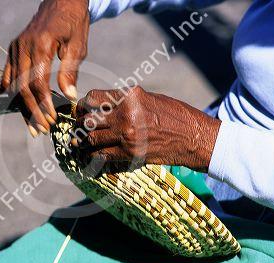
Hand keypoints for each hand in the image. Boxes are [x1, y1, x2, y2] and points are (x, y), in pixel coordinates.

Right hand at [1, 0, 89, 136]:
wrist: (60, 1)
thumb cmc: (73, 23)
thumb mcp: (78, 45)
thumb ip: (70, 71)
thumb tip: (69, 97)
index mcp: (41, 45)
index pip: (37, 82)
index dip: (43, 104)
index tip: (52, 120)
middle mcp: (23, 47)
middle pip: (21, 87)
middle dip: (32, 111)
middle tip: (42, 130)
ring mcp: (15, 48)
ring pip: (13, 85)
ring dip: (21, 108)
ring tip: (31, 126)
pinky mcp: (12, 49)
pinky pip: (7, 76)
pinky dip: (11, 94)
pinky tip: (19, 108)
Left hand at [73, 86, 220, 171]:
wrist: (194, 137)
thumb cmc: (174, 114)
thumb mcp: (149, 98)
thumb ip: (125, 101)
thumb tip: (103, 106)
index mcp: (129, 96)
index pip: (93, 98)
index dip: (83, 105)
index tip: (81, 110)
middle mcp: (125, 114)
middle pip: (88, 119)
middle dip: (80, 125)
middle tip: (78, 128)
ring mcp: (126, 135)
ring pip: (91, 138)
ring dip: (84, 141)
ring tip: (81, 142)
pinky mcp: (130, 153)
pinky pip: (102, 155)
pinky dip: (94, 155)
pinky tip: (92, 154)